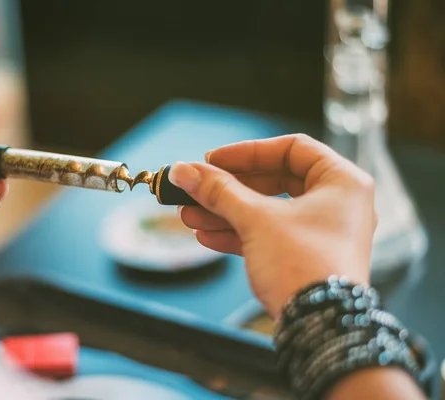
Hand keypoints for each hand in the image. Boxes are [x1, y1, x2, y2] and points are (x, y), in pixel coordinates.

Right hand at [169, 134, 376, 317]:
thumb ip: (219, 191)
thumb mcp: (256, 219)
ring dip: (226, 212)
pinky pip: (269, 236)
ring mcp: (322, 233)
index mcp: (341, 181)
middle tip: (196, 188)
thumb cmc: (303, 265)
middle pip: (274, 181)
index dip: (247, 152)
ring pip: (267, 212)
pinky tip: (206, 236)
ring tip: (189, 215)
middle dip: (229, 188)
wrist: (321, 327)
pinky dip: (239, 234)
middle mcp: (337, 204)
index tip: (213, 159)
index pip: (291, 148)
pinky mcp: (307, 258)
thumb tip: (184, 171)